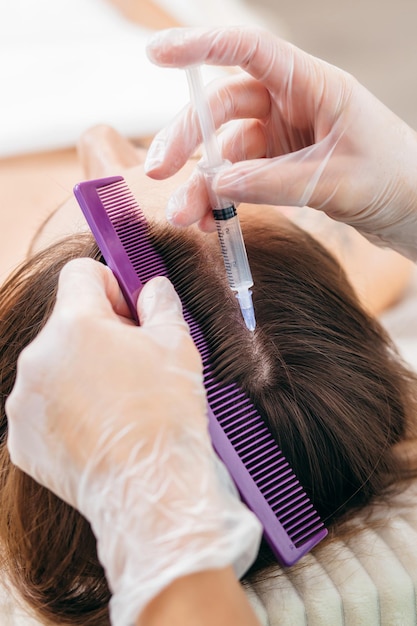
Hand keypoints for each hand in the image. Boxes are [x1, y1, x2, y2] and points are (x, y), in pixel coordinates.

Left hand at [6, 259, 260, 625]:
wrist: (151, 490)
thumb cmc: (167, 414)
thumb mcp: (177, 346)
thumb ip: (160, 304)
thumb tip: (152, 288)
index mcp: (74, 325)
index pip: (81, 274)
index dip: (110, 285)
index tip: (129, 310)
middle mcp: (38, 358)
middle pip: (68, 324)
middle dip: (100, 335)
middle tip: (135, 364)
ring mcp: (24, 401)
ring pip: (55, 367)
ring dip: (82, 373)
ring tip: (120, 404)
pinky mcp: (21, 438)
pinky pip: (44, 407)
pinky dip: (67, 410)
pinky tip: (100, 430)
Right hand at [145, 26, 416, 259]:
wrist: (414, 210)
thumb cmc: (394, 180)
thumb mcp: (335, 181)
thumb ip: (274, 182)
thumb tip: (217, 186)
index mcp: (314, 85)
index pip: (250, 51)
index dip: (201, 47)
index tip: (157, 53)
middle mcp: (292, 104)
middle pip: (223, 107)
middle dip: (186, 139)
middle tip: (158, 171)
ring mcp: (284, 136)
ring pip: (224, 151)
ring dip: (200, 183)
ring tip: (183, 216)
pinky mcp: (280, 166)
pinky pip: (238, 179)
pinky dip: (221, 200)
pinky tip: (210, 222)